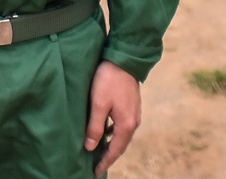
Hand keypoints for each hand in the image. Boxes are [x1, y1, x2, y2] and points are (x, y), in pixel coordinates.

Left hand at [84, 61, 140, 175]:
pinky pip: (123, 127)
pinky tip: (105, 132)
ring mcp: (134, 113)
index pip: (115, 150)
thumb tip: (91, 147)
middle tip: (96, 166)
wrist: (124, 58)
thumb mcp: (98, 104)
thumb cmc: (109, 80)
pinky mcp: (132, 106)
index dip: (105, 162)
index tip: (95, 172)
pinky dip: (114, 134)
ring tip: (99, 152)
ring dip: (111, 145)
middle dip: (109, 156)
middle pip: (121, 146)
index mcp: (126, 124)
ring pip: (122, 136)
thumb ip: (95, 127)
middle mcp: (134, 122)